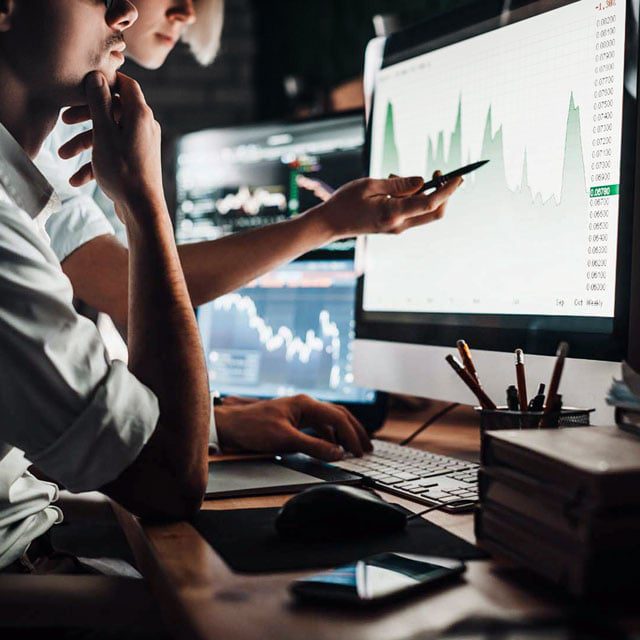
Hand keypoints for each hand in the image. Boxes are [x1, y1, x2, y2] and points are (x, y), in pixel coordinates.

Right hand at [58, 71, 163, 214]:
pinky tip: (77, 180)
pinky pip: (114, 154)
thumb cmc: (123, 171)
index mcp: (140, 115)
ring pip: (109, 135)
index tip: (84, 84)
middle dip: (86, 116)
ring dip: (84, 144)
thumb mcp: (104, 133)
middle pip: (112, 111)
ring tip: (61, 156)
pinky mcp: (136, 162)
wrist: (142, 209)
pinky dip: (95, 163)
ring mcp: (141, 145)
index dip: (106, 81)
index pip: (126, 85)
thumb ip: (100, 104)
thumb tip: (97, 76)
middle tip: (64, 120)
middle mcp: (144, 127)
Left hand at [214, 395, 372, 460]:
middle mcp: (305, 404)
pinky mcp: (294, 419)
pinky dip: (330, 436)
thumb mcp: (285, 440)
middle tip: (368, 447)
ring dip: (344, 434)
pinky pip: (319, 426)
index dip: (351, 435)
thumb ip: (313, 446)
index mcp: (305, 404)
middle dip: (354, 431)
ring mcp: (300, 411)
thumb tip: (337, 454)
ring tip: (355, 448)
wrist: (229, 425)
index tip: (359, 452)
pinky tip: (333, 447)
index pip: (338, 418)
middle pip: (339, 415)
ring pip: (330, 420)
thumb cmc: (253, 428)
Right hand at [312, 172, 461, 239]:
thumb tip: (422, 181)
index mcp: (393, 213)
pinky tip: (391, 186)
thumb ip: (398, 184)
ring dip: (421, 192)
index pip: (429, 203)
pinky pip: (412, 211)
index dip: (447, 190)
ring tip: (394, 177)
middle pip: (434, 212)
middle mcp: (399, 224)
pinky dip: (411, 197)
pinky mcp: (394, 226)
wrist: (331, 223)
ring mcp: (397, 228)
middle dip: (444, 193)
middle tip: (440, 172)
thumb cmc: (345, 202)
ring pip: (423, 211)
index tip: (457, 177)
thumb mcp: (370, 185)